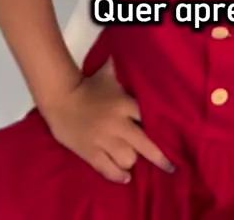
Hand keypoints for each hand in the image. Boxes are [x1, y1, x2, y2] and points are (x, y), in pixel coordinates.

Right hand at [42, 60, 174, 183]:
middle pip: (145, 145)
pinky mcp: (90, 153)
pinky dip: (118, 176)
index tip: (173, 136)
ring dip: (132, 161)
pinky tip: (125, 177)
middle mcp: (117, 124)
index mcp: (124, 104)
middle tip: (171, 167)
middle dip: (159, 157)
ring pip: (128, 159)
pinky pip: (108, 170)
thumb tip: (139, 55)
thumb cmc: (89, 86)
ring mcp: (103, 141)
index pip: (149, 119)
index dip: (161, 129)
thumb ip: (125, 69)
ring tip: (134, 160)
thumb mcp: (109, 74)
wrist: (60, 98)